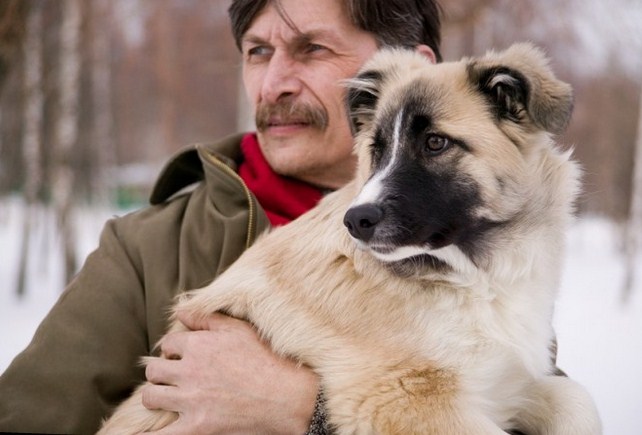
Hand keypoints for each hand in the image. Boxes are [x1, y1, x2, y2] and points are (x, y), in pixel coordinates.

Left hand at [141, 312, 318, 434]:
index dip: (174, 350)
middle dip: (161, 372)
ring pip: (151, 396)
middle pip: (154, 370)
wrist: (287, 395)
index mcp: (198, 345)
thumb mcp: (239, 329)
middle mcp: (188, 371)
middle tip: (173, 377)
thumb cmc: (267, 359)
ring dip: (156, 396)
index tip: (183, 356)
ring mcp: (190, 400)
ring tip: (166, 397)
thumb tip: (180, 311)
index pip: (168, 344)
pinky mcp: (196, 427)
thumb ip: (207, 318)